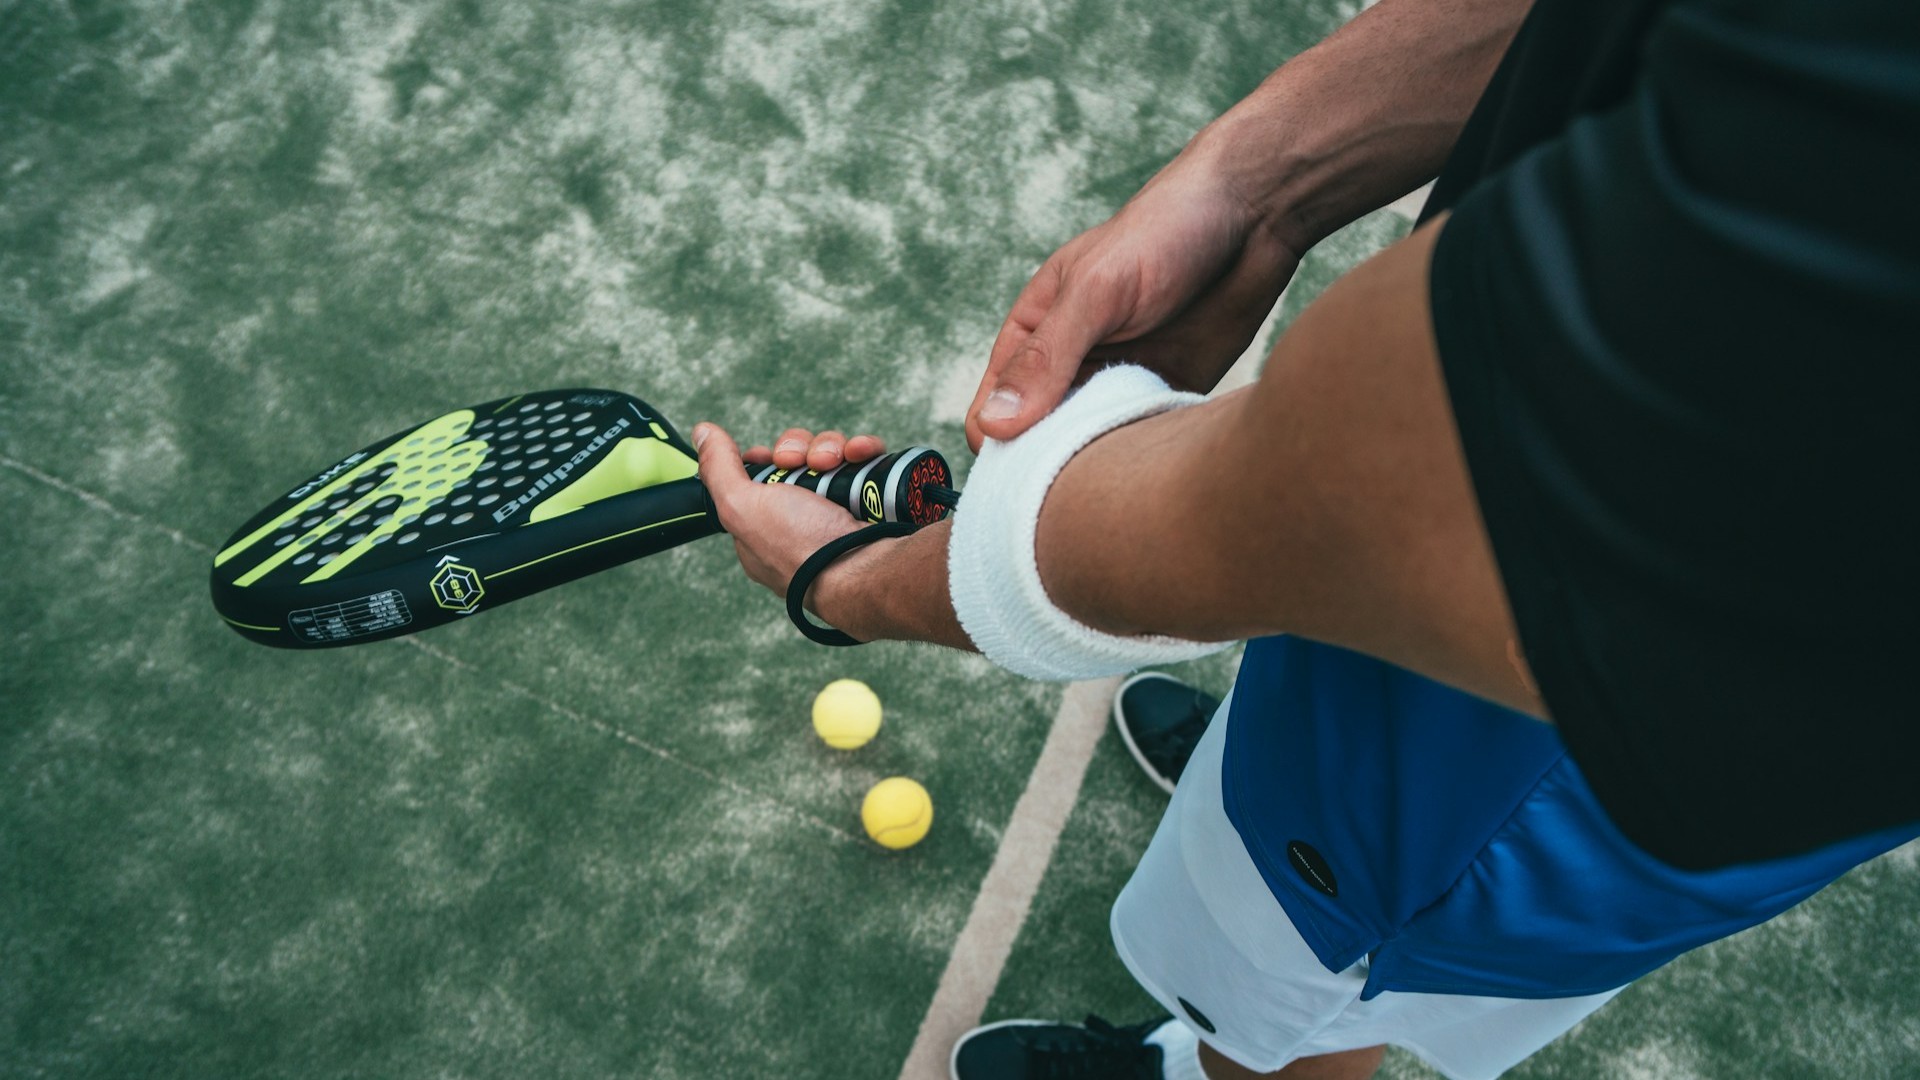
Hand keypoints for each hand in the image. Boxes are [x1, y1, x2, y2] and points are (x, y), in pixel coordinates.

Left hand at [692, 422, 887, 597]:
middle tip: (801, 463)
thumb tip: (702, 432)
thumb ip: (718, 468)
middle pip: (794, 462)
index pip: (758, 481)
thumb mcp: (741, 507)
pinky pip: (863, 462)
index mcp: (763, 529)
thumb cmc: (799, 550)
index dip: (765, 461)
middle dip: (798, 451)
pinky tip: (859, 456)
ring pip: (829, 456)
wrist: (863, 568)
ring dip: (830, 448)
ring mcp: (836, 512)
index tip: (771, 458)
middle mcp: (799, 522)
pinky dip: (861, 452)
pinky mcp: (870, 501)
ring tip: (834, 462)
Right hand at [965, 145, 1302, 450]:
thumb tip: (994, 425)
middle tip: (1076, 486)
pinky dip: (1142, 458)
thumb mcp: (1095, 291)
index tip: (1023, 476)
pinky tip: (1155, 460)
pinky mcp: (1166, 395)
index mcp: (1035, 335)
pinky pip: (1140, 443)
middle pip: (1039, 441)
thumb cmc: (1164, 232)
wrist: (1254, 215)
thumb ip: (1046, 358)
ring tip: (1118, 474)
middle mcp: (1071, 365)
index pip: (992, 411)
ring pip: (1089, 449)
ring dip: (1098, 467)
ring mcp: (1119, 383)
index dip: (999, 448)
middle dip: (1049, 469)